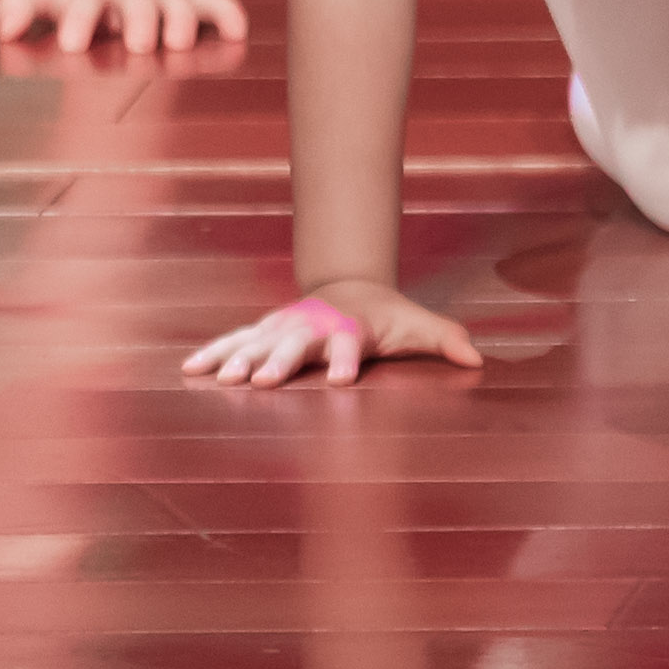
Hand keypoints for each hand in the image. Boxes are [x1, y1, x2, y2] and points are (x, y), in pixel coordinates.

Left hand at [0, 0, 251, 57]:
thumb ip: (19, 4)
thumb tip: (8, 28)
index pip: (85, 2)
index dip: (79, 20)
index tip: (70, 42)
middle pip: (140, 5)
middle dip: (140, 21)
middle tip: (136, 42)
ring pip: (180, 6)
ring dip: (181, 21)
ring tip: (177, 42)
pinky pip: (218, 2)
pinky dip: (230, 15)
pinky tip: (236, 33)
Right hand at [183, 280, 478, 388]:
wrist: (353, 286)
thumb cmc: (388, 317)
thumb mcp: (420, 326)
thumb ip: (448, 341)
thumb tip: (480, 361)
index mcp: (353, 327)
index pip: (351, 343)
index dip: (347, 359)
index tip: (343, 379)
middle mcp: (314, 325)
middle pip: (295, 343)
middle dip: (280, 360)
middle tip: (263, 382)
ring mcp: (285, 326)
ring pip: (259, 341)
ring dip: (240, 359)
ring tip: (223, 379)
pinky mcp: (264, 329)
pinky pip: (234, 340)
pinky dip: (213, 352)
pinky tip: (189, 368)